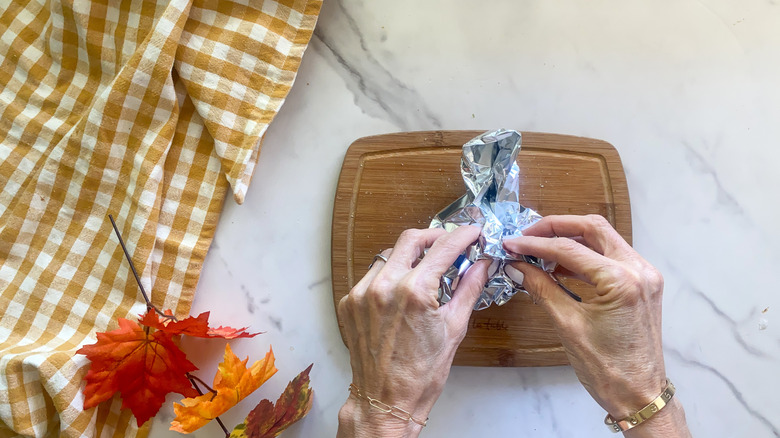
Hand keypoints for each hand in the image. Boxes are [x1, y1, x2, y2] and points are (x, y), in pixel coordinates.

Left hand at [337, 226, 489, 437]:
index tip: (472, 233)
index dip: (463, 236)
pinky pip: (371, 275)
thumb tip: (482, 265)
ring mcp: (362, 293)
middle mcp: (384, 286)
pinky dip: (389, 276)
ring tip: (425, 272)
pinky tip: (401, 291)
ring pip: (388, 256)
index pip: (444, 247)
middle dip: (434, 237)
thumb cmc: (420, 374)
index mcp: (414, 292)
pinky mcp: (350, 302)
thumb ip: (468, 289)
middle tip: (449, 245)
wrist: (385, 400)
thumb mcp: (454, 328)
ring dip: (409, 257)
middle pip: (411, 239)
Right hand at [504, 215, 689, 436]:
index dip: (535, 244)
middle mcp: (639, 270)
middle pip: (592, 228)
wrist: (639, 396)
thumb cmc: (607, 369)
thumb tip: (516, 266)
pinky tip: (560, 267)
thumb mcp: (567, 325)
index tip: (511, 243)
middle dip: (555, 228)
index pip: (569, 249)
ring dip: (570, 240)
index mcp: (622, 281)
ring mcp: (645, 275)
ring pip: (603, 239)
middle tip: (526, 236)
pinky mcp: (643, 284)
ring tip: (539, 252)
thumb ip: (541, 288)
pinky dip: (585, 256)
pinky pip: (610, 257)